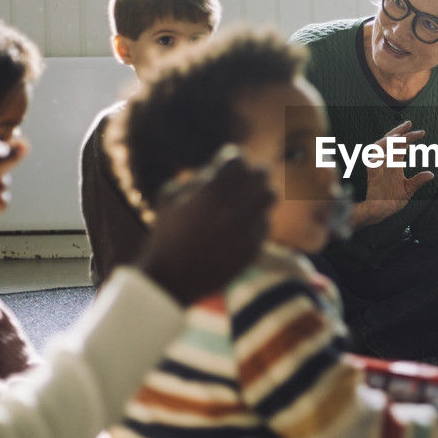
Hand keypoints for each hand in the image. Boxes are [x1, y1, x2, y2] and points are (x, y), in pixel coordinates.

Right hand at [138, 150, 273, 306]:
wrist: (172, 280)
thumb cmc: (166, 235)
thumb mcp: (169, 197)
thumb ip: (197, 178)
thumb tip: (219, 169)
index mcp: (212, 192)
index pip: (238, 159)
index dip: (232, 157)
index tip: (228, 161)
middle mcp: (235, 208)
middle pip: (261, 174)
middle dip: (252, 172)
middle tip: (245, 177)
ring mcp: (247, 229)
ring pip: (270, 196)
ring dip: (260, 192)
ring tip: (248, 197)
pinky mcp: (254, 247)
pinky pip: (265, 222)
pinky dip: (256, 218)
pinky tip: (242, 223)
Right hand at [356, 121, 434, 227]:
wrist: (381, 212)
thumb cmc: (393, 200)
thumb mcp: (409, 190)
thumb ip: (418, 181)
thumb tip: (431, 174)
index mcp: (395, 163)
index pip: (401, 144)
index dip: (409, 136)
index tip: (421, 132)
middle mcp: (386, 162)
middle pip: (390, 141)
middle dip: (399, 131)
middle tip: (409, 124)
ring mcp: (378, 166)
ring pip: (379, 146)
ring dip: (389, 141)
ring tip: (400, 137)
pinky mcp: (371, 174)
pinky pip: (373, 161)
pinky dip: (380, 156)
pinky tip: (390, 153)